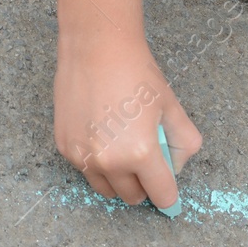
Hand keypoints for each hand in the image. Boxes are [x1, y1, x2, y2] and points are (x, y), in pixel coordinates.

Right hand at [54, 30, 201, 208]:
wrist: (96, 48)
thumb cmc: (137, 73)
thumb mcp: (172, 107)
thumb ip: (183, 143)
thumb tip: (176, 167)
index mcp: (140, 153)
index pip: (161, 196)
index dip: (169, 194)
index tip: (169, 190)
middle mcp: (108, 161)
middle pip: (132, 198)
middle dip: (143, 184)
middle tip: (146, 158)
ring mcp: (82, 156)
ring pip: (106, 189)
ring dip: (119, 178)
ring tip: (123, 146)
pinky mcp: (64, 147)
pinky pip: (86, 170)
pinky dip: (98, 162)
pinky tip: (103, 133)